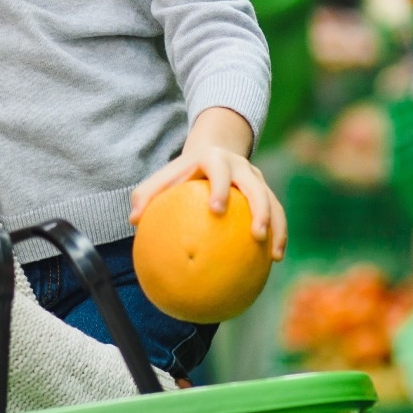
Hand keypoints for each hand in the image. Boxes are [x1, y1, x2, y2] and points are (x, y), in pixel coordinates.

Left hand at [129, 107, 287, 261]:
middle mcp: (241, 167)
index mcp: (215, 160)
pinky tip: (273, 261)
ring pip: (273, 202)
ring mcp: (257, 180)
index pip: (219, 170)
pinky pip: (277, 215)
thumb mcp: (163, 178)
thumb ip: (147, 195)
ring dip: (277, 227)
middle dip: (260, 209)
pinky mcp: (266, 193)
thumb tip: (133, 220)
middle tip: (257, 234)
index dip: (220, 187)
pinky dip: (278, 235)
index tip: (216, 209)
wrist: (214, 152)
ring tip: (275, 255)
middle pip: (256, 187)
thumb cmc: (181, 173)